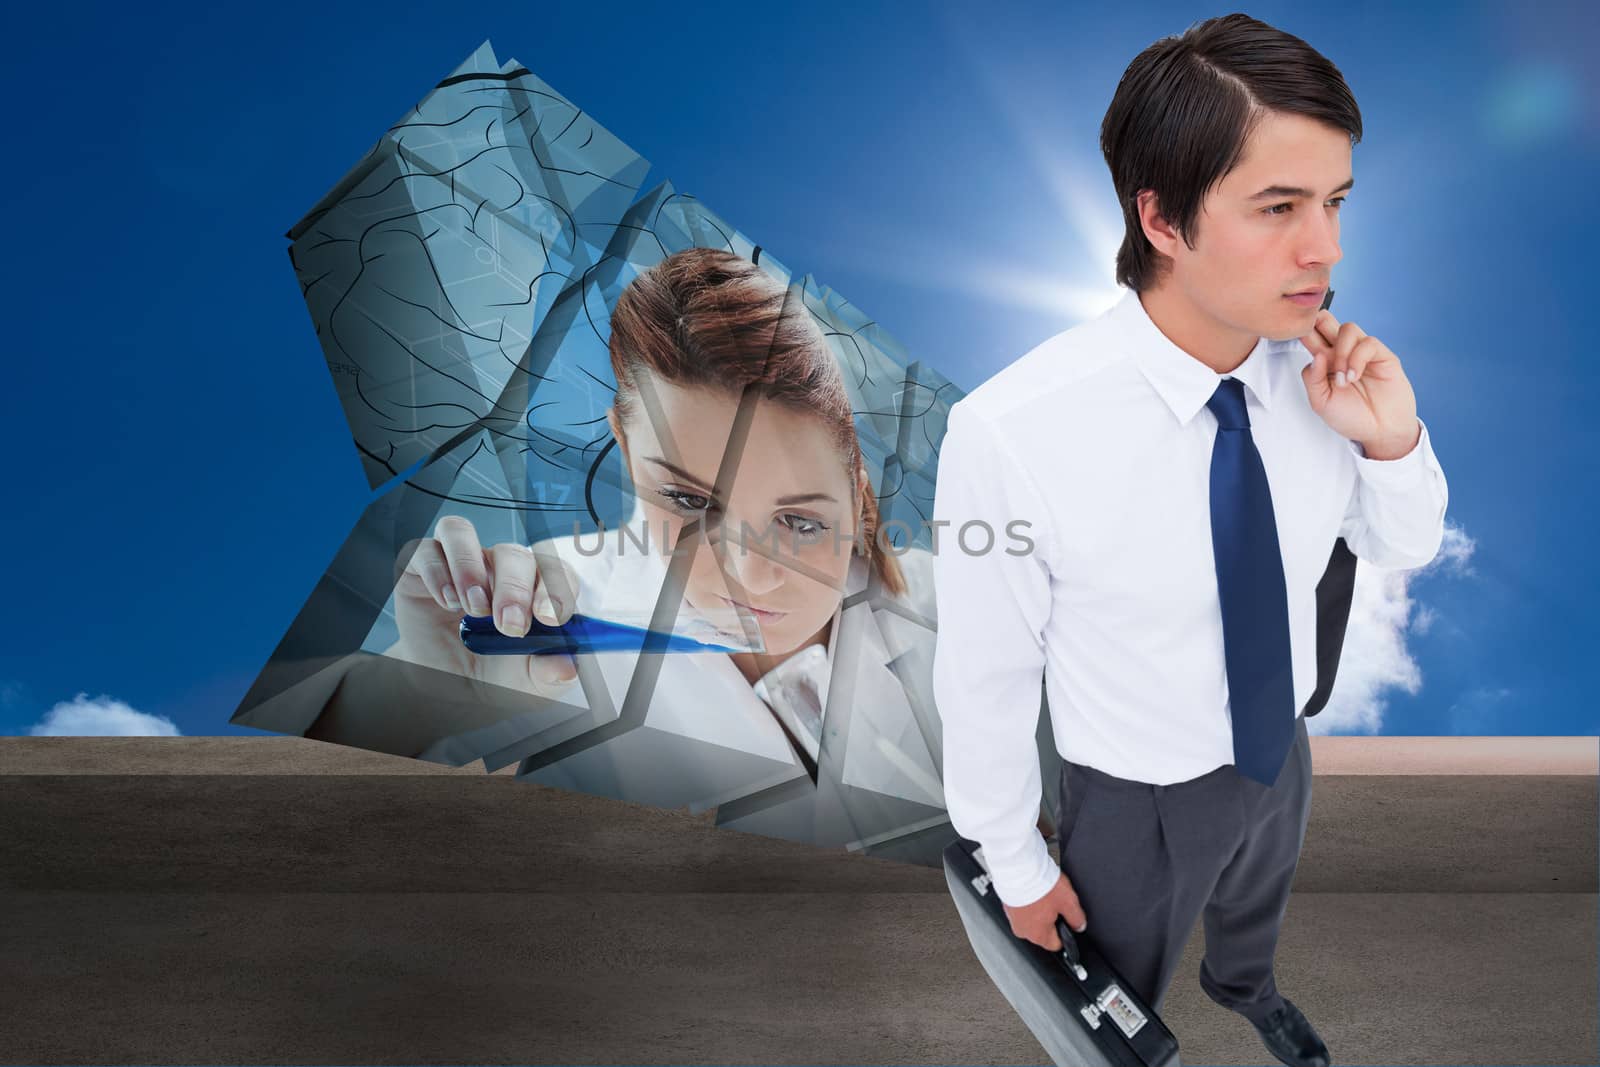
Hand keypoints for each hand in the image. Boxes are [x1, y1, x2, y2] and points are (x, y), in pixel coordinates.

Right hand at [387, 514, 582, 692]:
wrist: (447, 686)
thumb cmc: (495, 673)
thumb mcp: (527, 682)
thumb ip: (549, 672)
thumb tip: (567, 667)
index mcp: (533, 587)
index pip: (553, 570)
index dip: (556, 588)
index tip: (550, 618)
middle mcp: (498, 568)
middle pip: (512, 553)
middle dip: (514, 588)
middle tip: (509, 625)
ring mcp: (459, 563)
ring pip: (463, 534)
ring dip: (470, 568)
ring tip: (473, 609)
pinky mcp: (421, 568)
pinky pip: (426, 550)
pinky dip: (437, 572)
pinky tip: (446, 602)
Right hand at [1003, 871, 1087, 950]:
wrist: (1018, 869)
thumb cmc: (1039, 885)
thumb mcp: (1068, 902)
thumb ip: (1076, 918)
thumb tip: (1079, 926)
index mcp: (1039, 935)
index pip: (1056, 944)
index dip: (1065, 932)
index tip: (1067, 921)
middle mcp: (1023, 931)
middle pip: (1042, 931)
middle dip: (1050, 919)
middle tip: (1055, 902)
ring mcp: (1012, 918)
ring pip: (1031, 919)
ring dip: (1037, 910)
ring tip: (1043, 893)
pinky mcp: (1006, 905)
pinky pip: (1021, 908)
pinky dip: (1027, 902)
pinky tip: (1032, 889)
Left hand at [1299, 310, 1420, 459]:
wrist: (1379, 431)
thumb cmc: (1351, 417)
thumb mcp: (1320, 402)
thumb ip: (1312, 379)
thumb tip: (1316, 355)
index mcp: (1324, 362)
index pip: (1311, 337)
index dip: (1303, 332)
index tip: (1296, 336)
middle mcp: (1342, 353)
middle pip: (1328, 321)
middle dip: (1318, 320)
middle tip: (1315, 335)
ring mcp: (1363, 352)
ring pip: (1348, 328)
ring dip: (1341, 352)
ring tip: (1342, 379)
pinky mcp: (1382, 356)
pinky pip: (1368, 343)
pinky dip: (1357, 359)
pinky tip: (1353, 377)